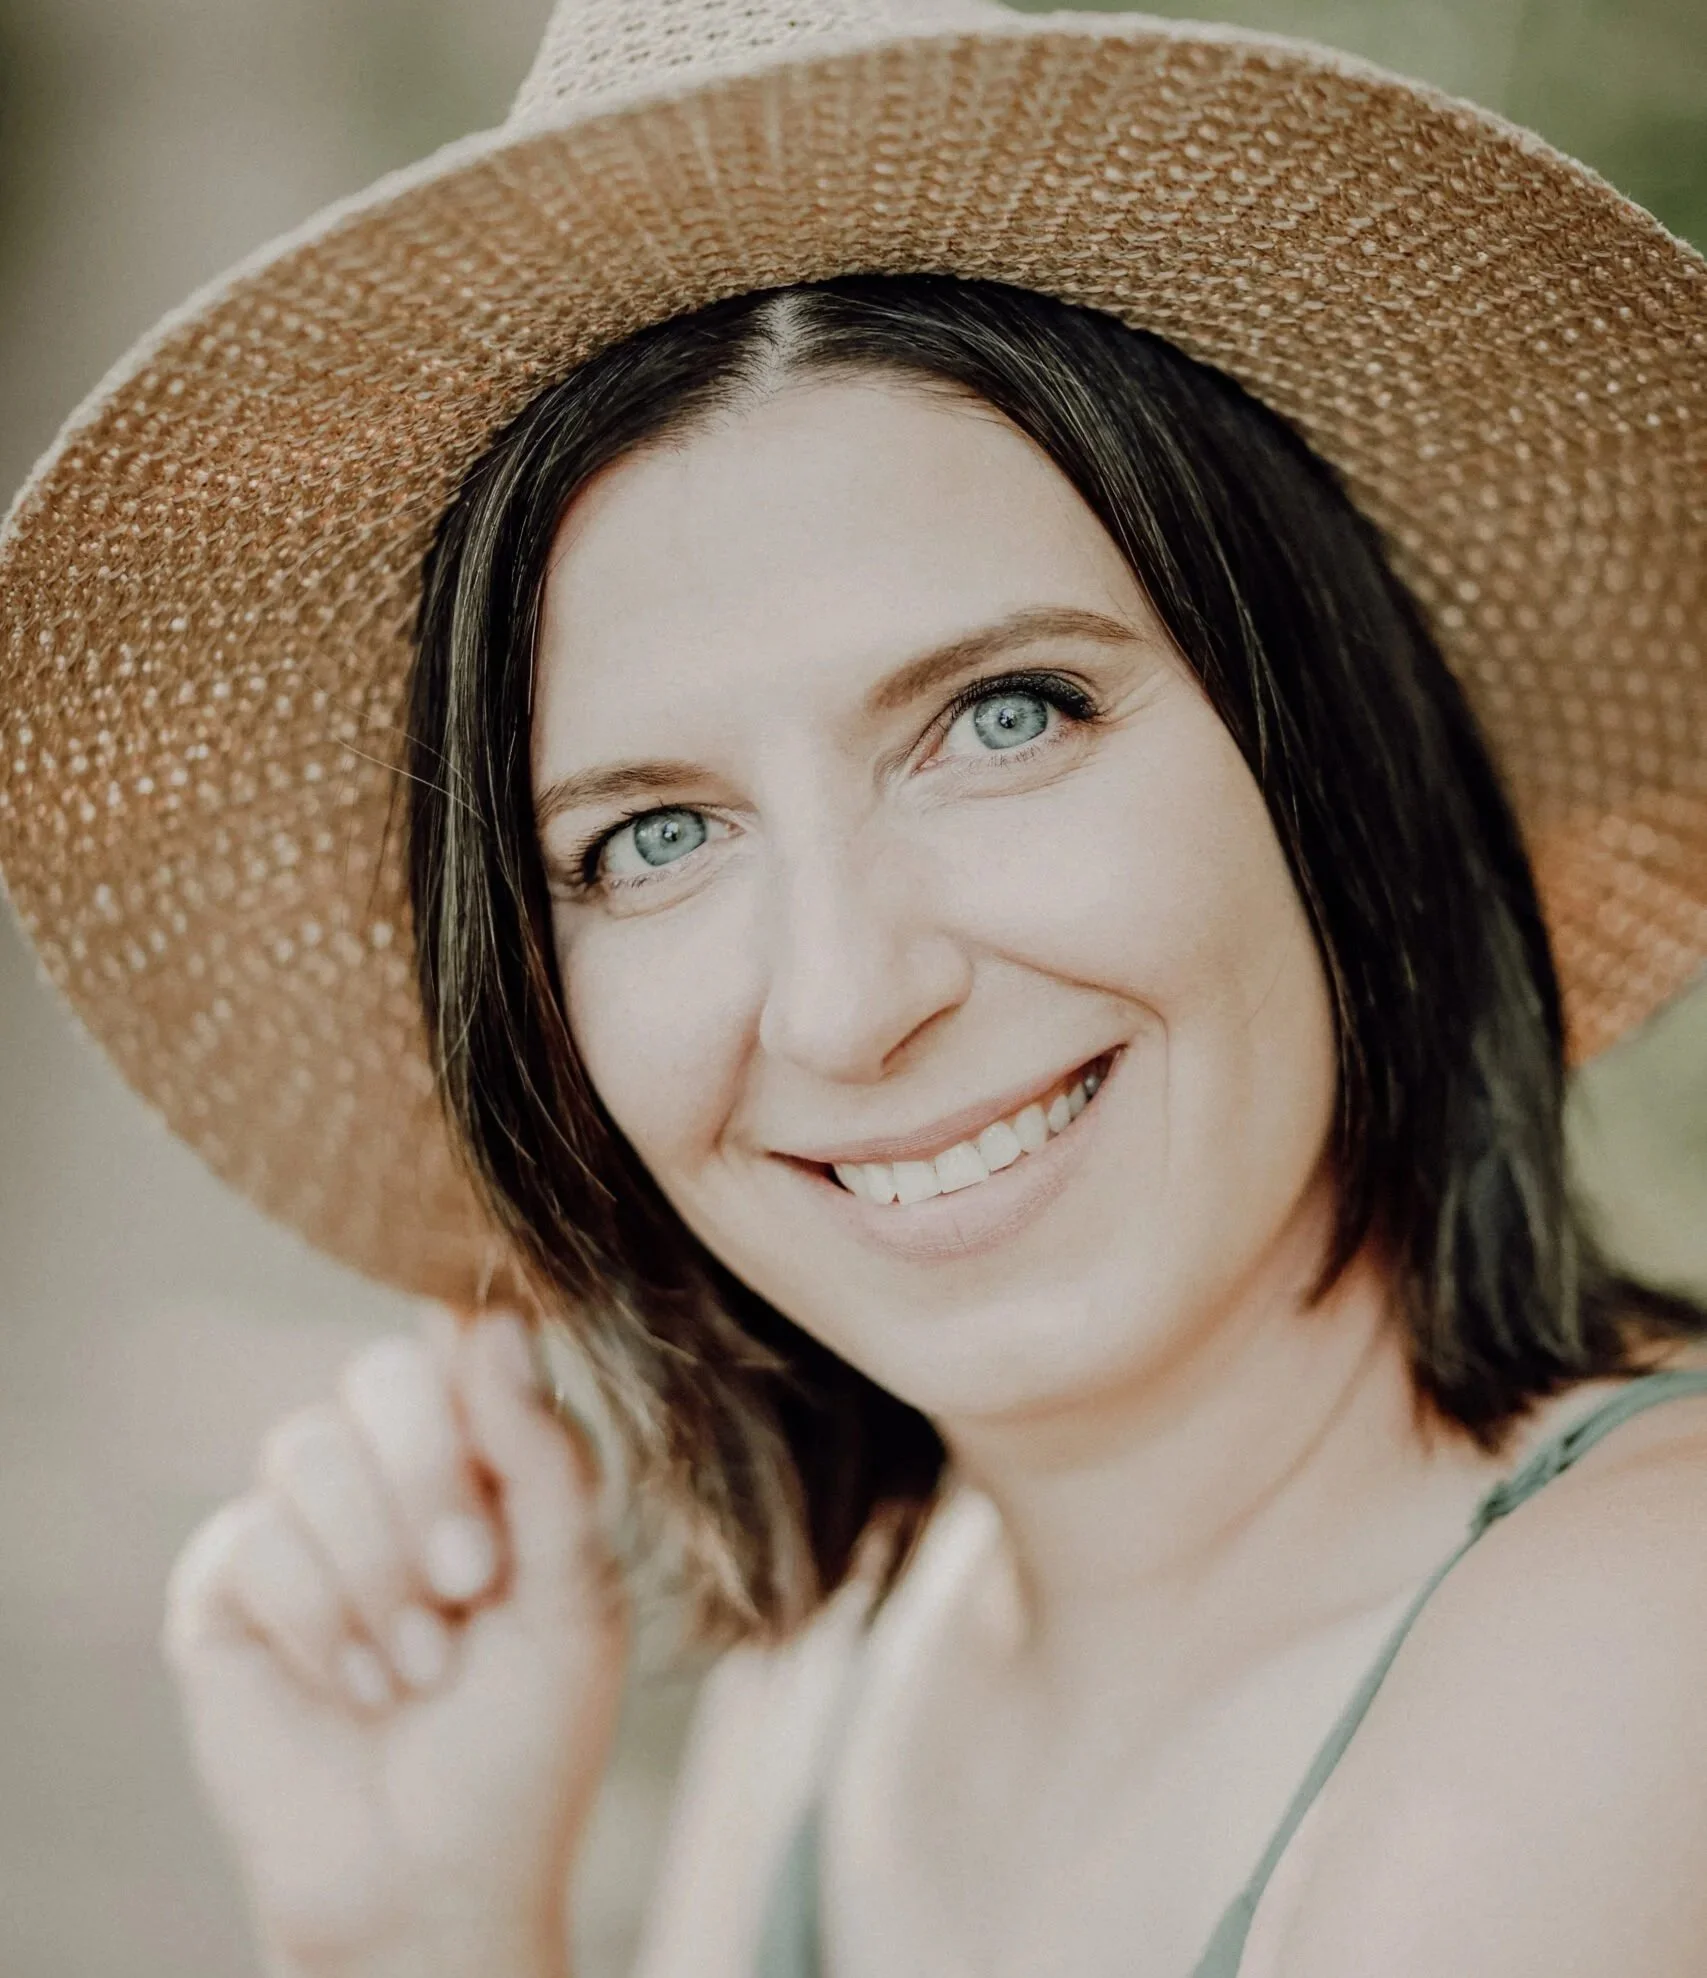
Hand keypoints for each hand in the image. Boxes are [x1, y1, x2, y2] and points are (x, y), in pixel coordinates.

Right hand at [160, 1308, 629, 1977]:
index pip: (469, 1338)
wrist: (435, 1881)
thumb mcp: (572, 1594)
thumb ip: (543, 1456)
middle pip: (383, 1373)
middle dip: (431, 1477)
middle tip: (472, 1581)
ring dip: (378, 1570)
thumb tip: (499, 1318)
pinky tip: (358, 1688)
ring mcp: (304, 1521)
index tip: (497, 1393)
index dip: (476, 1356)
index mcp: (485, 1456)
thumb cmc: (525, 1738)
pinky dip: (321, 1621)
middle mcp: (390, 1471)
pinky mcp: (227, 1584)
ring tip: (420, 1667)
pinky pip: (255, 1537)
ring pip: (309, 1448)